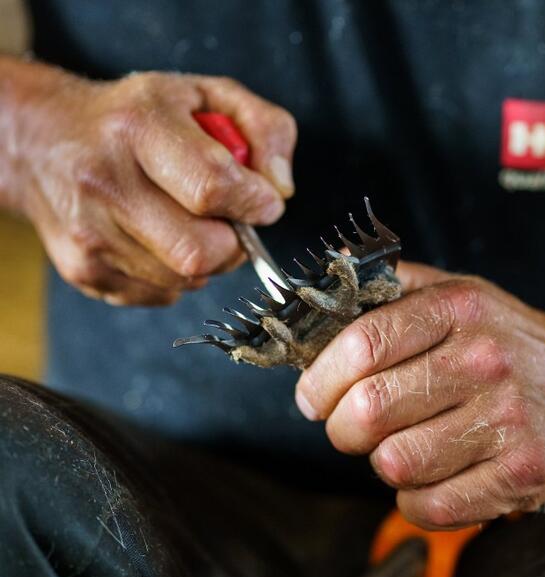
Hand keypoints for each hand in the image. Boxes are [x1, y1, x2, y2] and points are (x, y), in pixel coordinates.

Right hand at [7, 64, 295, 304]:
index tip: (263, 199)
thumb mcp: (209, 95)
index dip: (254, 201)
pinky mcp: (85, 270)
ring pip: (186, 279)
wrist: (46, 141)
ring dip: (209, 259)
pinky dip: (179, 274)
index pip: (212, 187)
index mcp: (138, 129)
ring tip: (191, 221)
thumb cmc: (140, 117)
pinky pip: (163, 294)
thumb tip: (279, 190)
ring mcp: (90, 234)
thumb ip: (266, 129)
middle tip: (229, 217)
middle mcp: (105, 183)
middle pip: (201, 252)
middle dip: (234, 241)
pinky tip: (162, 238)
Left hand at [296, 262, 544, 528]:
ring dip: (380, 461)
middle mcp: (485, 361)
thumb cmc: (511, 341)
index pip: (363, 344)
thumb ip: (394, 288)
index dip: (322, 377)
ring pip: (395, 463)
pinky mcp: (521, 475)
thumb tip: (323, 299)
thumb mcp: (460, 292)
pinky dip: (411, 499)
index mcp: (459, 309)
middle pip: (370, 409)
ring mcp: (507, 422)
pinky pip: (430, 505)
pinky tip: (426, 475)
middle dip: (340, 426)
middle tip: (347, 425)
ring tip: (397, 445)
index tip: (313, 395)